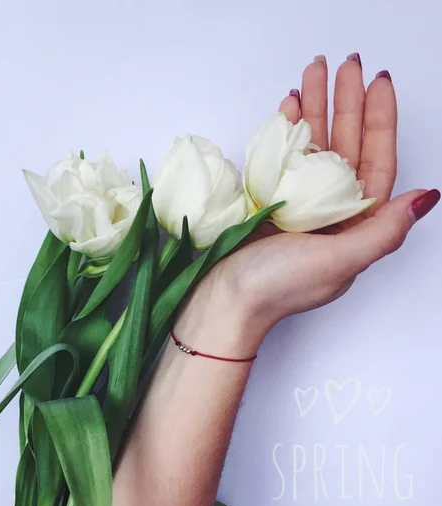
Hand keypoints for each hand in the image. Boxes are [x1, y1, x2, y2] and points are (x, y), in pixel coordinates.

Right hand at [215, 54, 439, 334]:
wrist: (222, 302)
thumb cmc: (277, 287)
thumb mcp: (340, 261)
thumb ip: (385, 230)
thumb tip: (428, 197)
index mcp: (354, 227)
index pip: (376, 164)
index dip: (380, 121)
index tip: (376, 83)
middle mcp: (330, 214)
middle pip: (346, 148)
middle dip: (346, 104)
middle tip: (344, 65)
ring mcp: (298, 206)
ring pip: (314, 149)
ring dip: (315, 110)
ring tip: (312, 73)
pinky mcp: (269, 201)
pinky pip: (283, 158)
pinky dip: (285, 131)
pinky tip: (289, 107)